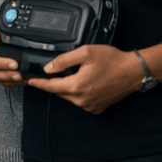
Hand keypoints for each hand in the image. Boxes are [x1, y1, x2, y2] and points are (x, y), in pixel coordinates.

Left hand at [26, 45, 144, 114]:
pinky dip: (78, 93)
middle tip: (49, 73)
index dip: (38, 83)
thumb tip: (48, 68)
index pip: (50, 86)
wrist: (134, 72)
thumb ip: (63, 61)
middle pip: (59, 92)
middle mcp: (82, 100)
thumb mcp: (85, 53)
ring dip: (66, 87)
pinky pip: (81, 101)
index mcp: (76, 86)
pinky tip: (84, 82)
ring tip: (72, 74)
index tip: (28, 80)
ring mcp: (90, 106)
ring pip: (69, 97)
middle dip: (53, 83)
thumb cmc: (112, 60)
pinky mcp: (98, 108)